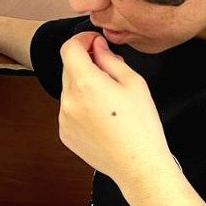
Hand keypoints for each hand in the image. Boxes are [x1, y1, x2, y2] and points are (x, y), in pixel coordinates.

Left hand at [58, 32, 169, 184]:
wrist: (138, 165)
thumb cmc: (142, 125)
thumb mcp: (133, 83)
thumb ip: (110, 59)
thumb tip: (97, 46)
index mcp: (85, 83)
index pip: (69, 48)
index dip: (82, 40)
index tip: (95, 42)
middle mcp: (68, 100)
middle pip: (69, 68)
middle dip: (86, 62)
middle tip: (110, 71)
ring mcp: (64, 118)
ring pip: (69, 89)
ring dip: (84, 86)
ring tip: (110, 100)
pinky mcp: (65, 133)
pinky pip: (69, 110)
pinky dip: (81, 106)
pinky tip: (103, 117)